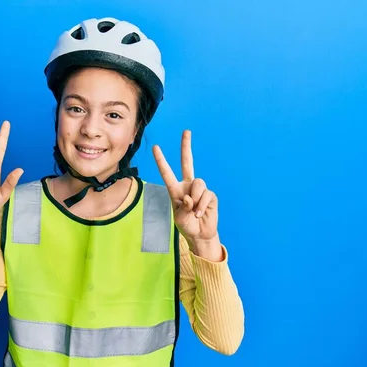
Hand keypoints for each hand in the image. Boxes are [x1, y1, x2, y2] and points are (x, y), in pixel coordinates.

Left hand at [153, 130, 219, 250]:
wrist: (200, 234)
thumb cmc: (187, 225)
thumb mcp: (179, 218)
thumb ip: (184, 207)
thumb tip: (191, 197)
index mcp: (175, 190)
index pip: (167, 173)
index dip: (161, 160)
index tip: (155, 147)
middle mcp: (187, 186)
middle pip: (187, 162)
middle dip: (186, 147)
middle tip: (186, 131)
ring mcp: (199, 189)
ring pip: (198, 183)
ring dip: (196, 199)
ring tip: (194, 212)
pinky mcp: (210, 195)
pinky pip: (206, 195)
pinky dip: (202, 205)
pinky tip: (200, 214)